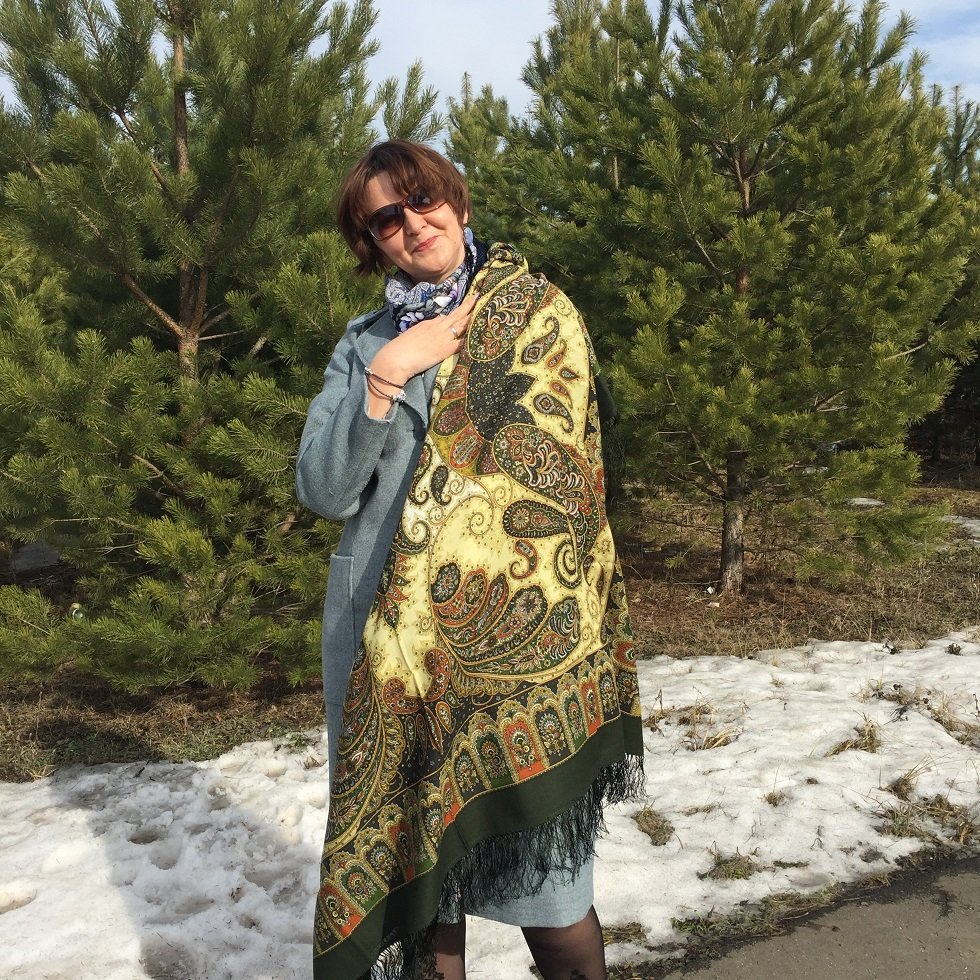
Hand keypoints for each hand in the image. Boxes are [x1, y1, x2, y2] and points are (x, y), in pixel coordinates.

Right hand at [364, 293, 478, 417]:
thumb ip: (423, 332)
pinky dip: (470, 337)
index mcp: (429, 323)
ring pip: (462, 324)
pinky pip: (461, 342)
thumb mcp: (413, 335)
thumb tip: (430, 333)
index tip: (465, 304)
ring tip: (482, 308)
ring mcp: (442, 337)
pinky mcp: (445, 349)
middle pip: (457, 314)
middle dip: (468, 305)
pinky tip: (479, 333)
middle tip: (478, 296)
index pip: (447, 316)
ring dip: (472, 316)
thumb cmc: (400, 349)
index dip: (457, 311)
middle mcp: (437, 327)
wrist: (396, 358)